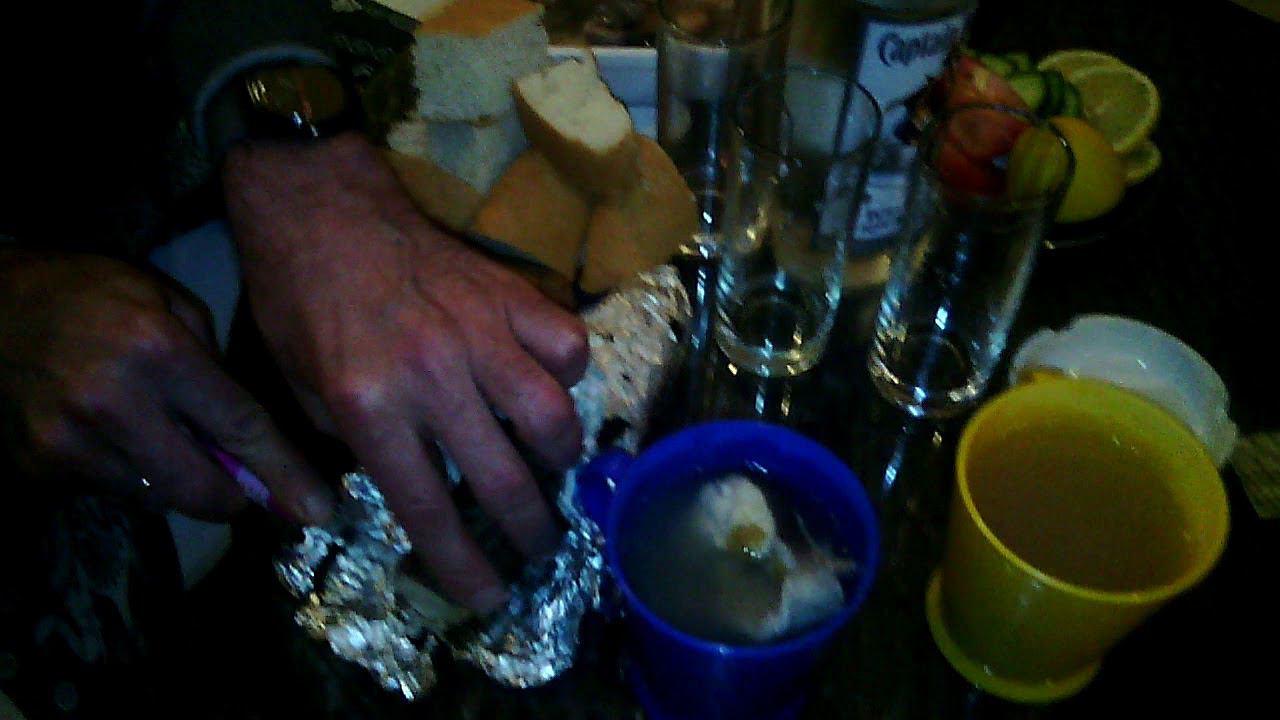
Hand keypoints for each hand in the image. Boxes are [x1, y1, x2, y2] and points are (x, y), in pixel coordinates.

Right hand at [0, 249, 330, 521]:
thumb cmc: (96, 295)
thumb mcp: (171, 307)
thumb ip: (215, 374)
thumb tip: (255, 446)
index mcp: (158, 352)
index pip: (238, 428)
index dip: (282, 473)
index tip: (316, 510)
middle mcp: (112, 403)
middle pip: (200, 488)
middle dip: (232, 496)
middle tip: (240, 483)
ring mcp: (67, 441)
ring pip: (157, 499)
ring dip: (176, 480)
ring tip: (158, 431)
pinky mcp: (37, 465)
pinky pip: (112, 491)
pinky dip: (128, 473)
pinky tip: (111, 432)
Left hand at [222, 133, 588, 612]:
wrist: (322, 209)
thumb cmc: (302, 303)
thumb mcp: (299, 390)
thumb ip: (349, 448)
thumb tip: (393, 494)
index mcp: (369, 406)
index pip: (430, 507)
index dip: (463, 564)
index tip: (488, 595)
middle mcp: (433, 376)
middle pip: (504, 479)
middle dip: (529, 531)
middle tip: (536, 546)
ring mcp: (480, 331)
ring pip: (553, 417)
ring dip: (559, 459)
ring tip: (550, 469)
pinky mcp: (511, 294)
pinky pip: (566, 348)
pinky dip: (565, 377)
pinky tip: (546, 383)